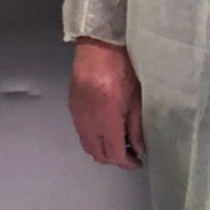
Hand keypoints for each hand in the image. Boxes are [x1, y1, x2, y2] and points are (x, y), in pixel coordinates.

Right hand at [69, 37, 144, 169]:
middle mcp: (88, 122)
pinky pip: (81, 131)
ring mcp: (77, 116)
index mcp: (107, 120)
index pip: (114, 154)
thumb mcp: (136, 99)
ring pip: (87, 145)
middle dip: (114, 158)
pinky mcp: (71, 107)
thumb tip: (138, 149)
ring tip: (118, 139)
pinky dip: (94, 136)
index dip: (127, 163)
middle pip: (97, 154)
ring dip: (102, 148)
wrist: (98, 47)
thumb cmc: (122, 68)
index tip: (137, 161)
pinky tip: (106, 126)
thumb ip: (136, 127)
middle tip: (129, 152)